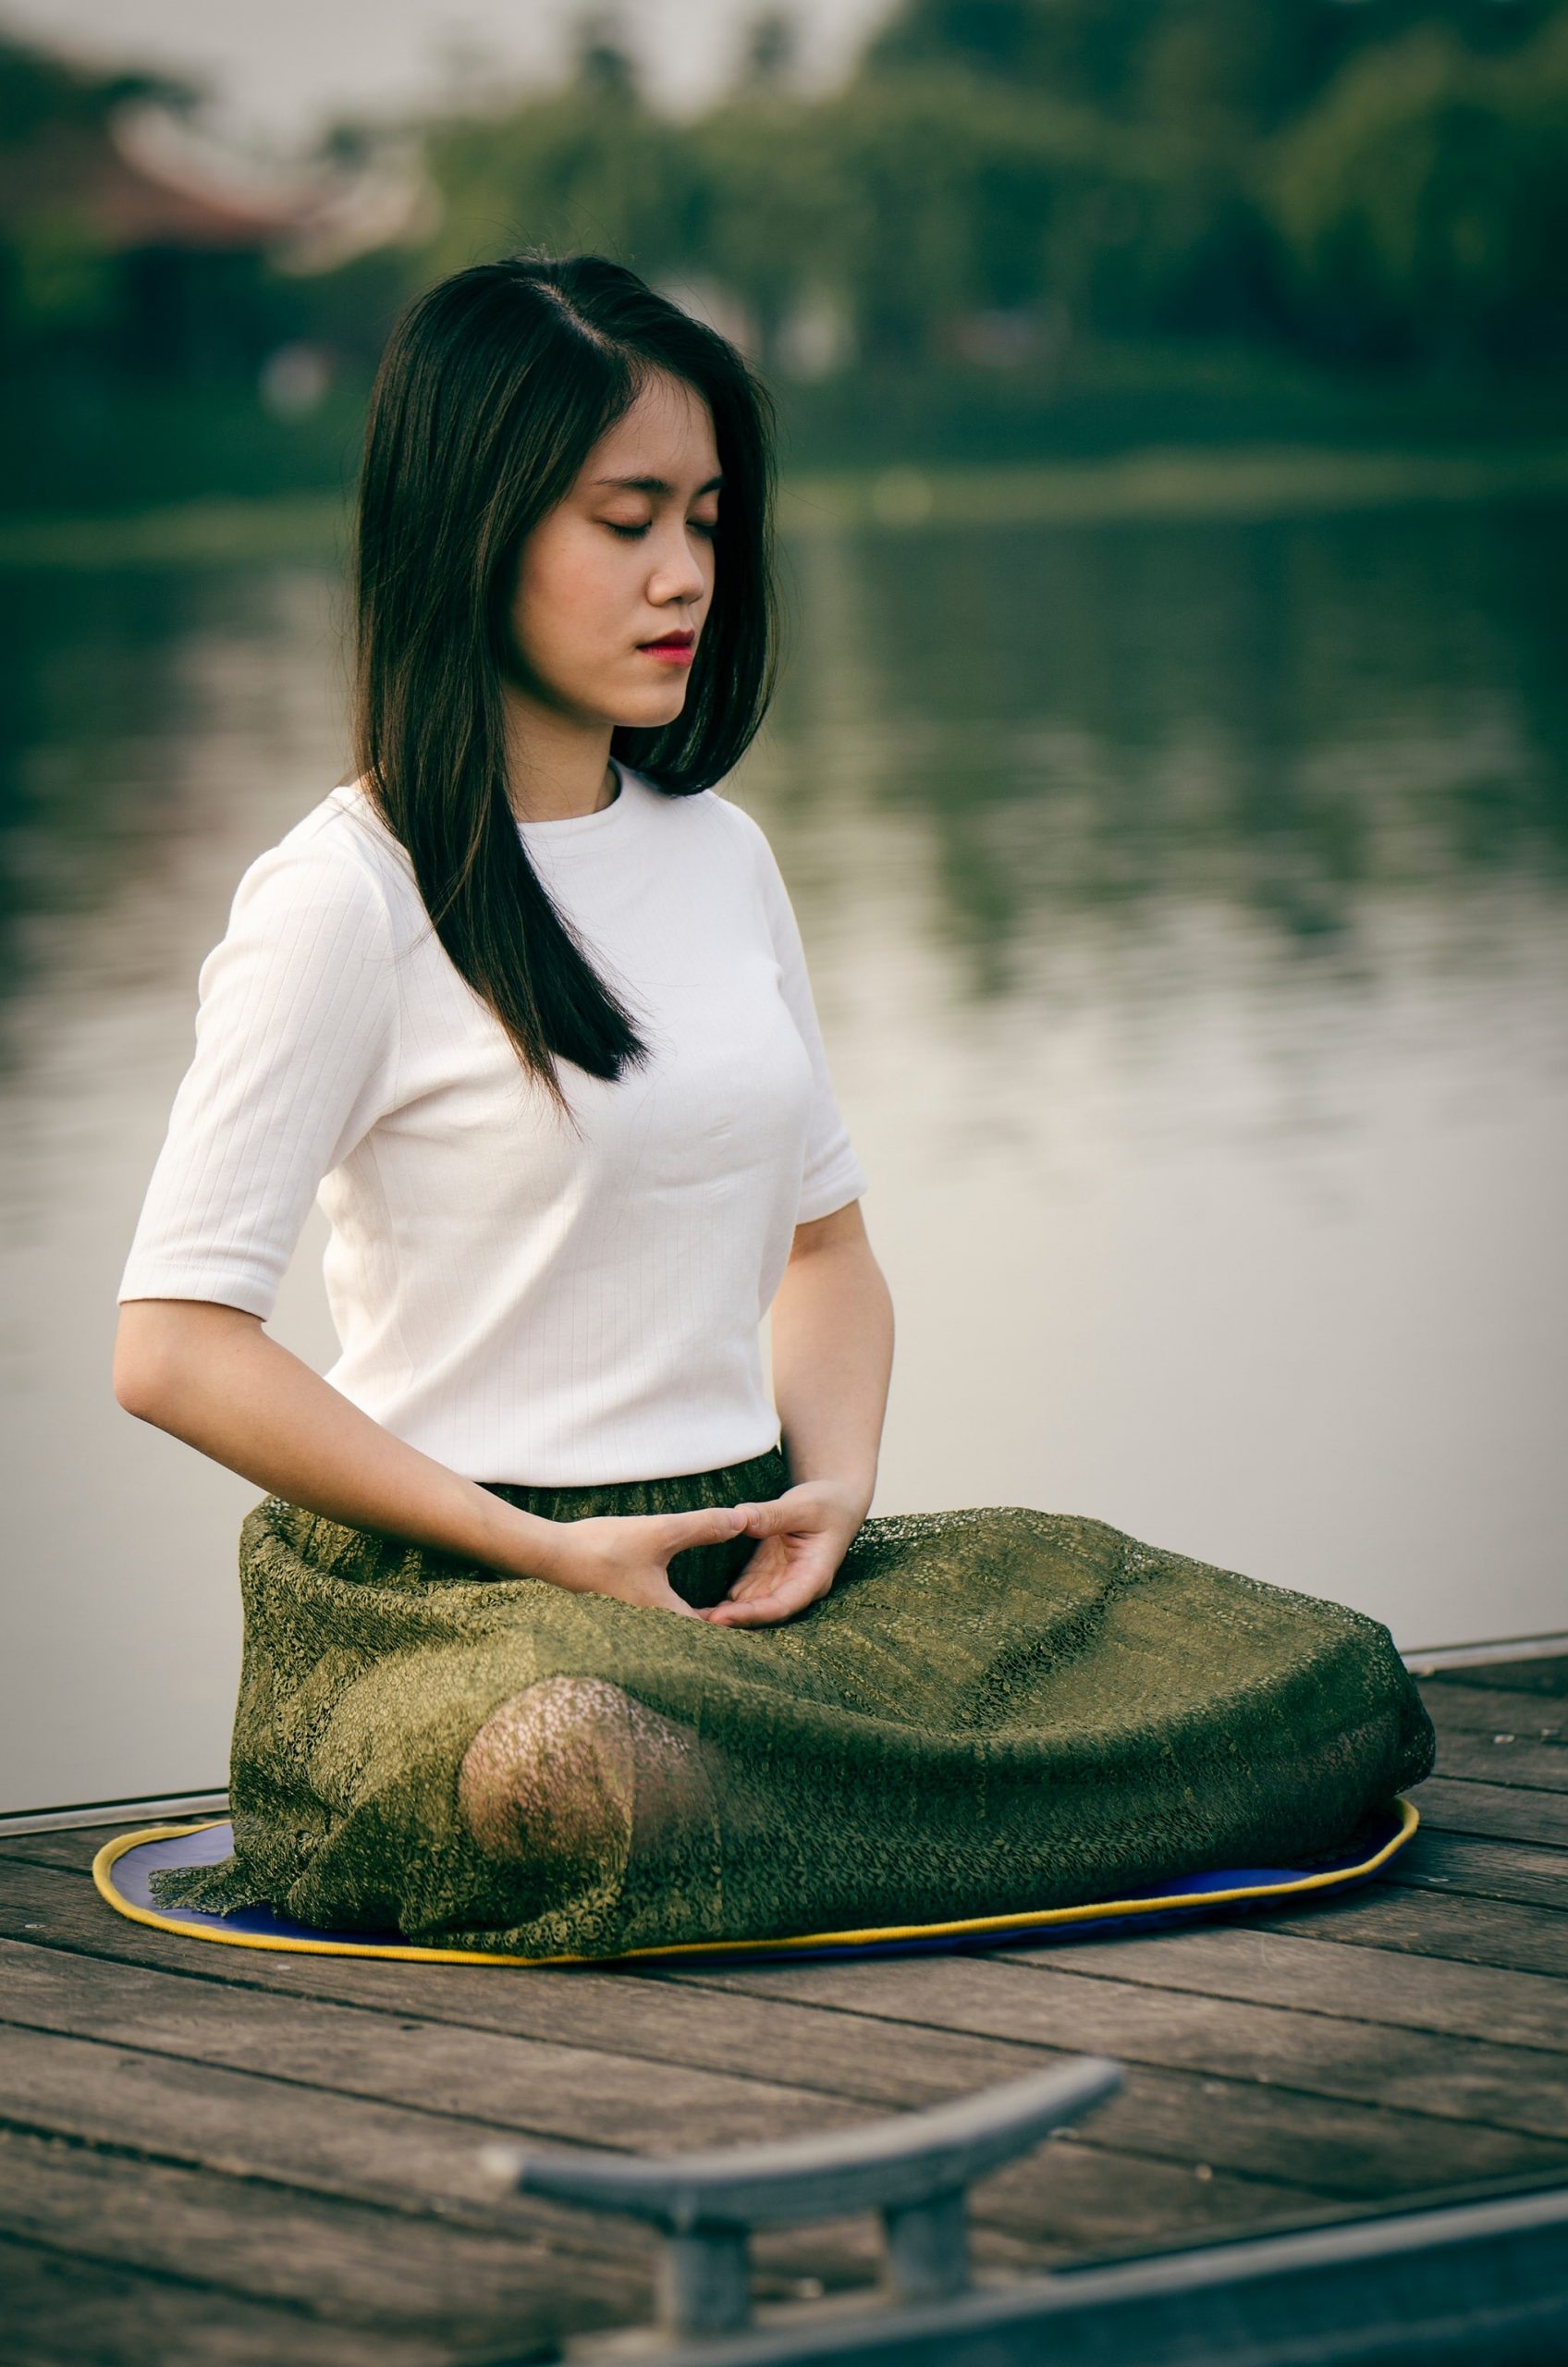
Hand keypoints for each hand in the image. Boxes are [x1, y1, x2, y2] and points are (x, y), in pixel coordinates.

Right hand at [533, 1503, 747, 1617]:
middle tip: (743, 1608)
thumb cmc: (604, 1547)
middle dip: (717, 1622)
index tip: (756, 1611)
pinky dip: (670, 1610)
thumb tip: (742, 1520)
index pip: (712, 1631)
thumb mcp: (660, 1532)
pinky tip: (672, 1595)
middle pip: (694, 1633)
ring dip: (693, 1617)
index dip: (735, 1621)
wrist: (550, 1555)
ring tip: (716, 1605)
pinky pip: (655, 1620)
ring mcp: (632, 1625)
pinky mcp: (618, 1614)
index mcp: (666, 1616)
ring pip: (674, 1627)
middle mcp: (651, 1630)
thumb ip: (703, 1527)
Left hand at [702, 1480, 867, 1628]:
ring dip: (723, 1615)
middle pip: (763, 1613)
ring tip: (688, 1621)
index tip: (722, 1617)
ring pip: (750, 1607)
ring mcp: (780, 1581)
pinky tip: (696, 1608)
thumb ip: (773, 1514)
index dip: (753, 1614)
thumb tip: (740, 1519)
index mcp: (813, 1576)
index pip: (783, 1604)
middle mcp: (796, 1586)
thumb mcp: (803, 1505)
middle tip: (694, 1624)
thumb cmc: (827, 1503)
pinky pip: (742, 1593)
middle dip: (732, 1621)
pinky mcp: (766, 1573)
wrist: (835, 1500)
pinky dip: (722, 1601)